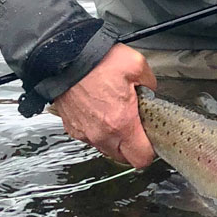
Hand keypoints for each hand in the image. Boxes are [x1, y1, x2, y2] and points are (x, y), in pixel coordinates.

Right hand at [52, 43, 157, 167]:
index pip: (141, 158)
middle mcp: (101, 134)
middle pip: (124, 158)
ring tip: (118, 115)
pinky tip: (102, 112)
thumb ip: (150, 84)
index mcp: (121, 122)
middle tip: (138, 125)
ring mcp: (85, 133)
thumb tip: (151, 92)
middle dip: (134, 146)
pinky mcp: (72, 128)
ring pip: (107, 149)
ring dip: (115, 139)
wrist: (65, 58)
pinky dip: (99, 131)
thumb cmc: (97, 61)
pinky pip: (91, 138)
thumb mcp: (137, 65)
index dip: (151, 150)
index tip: (152, 138)